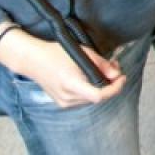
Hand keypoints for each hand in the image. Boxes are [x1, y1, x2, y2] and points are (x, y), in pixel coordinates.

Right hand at [0, 30, 124, 107]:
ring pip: (91, 98)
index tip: (122, 78)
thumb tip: (117, 74)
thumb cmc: (56, 53)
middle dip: (110, 83)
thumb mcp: (82, 52)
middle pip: (97, 97)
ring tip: (103, 69)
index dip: (114, 88)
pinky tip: (91, 77)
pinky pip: (83, 98)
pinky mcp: (62, 102)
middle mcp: (67, 97)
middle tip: (114, 67)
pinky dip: (91, 89)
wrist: (33, 60)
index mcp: (71, 84)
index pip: (99, 95)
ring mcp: (63, 102)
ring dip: (101, 86)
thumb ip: (102, 64)